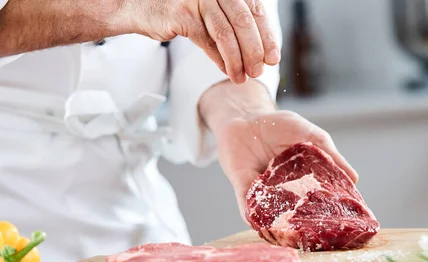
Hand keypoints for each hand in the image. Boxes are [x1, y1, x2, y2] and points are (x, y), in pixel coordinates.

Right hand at [134, 0, 279, 83]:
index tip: (273, 58)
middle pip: (244, 22)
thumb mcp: (213, 12)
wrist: (140, 6)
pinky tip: (227, 71)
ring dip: (238, 60)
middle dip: (255, 51)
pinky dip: (220, 60)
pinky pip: (208, 42)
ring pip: (226, 34)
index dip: (266, 36)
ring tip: (243, 76)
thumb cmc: (181, 9)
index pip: (255, 10)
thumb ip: (234, 25)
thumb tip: (262, 54)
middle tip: (259, 71)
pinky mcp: (182, 14)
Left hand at [214, 110, 358, 220]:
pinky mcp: (244, 189)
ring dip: (280, 223)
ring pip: (274, 214)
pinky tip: (257, 221)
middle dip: (306, 224)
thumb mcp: (312, 136)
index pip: (321, 200)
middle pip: (299, 213)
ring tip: (289, 233)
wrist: (246, 116)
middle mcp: (287, 192)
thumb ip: (331, 156)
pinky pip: (248, 205)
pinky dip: (252, 214)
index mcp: (306, 181)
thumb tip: (354, 179)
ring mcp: (266, 193)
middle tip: (316, 232)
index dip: (331, 212)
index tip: (344, 223)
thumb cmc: (280, 126)